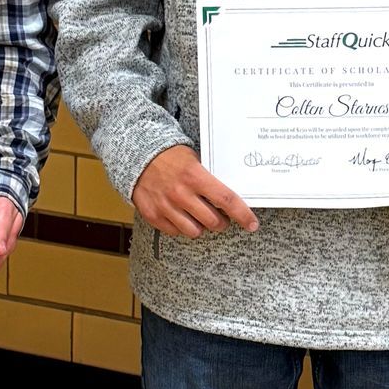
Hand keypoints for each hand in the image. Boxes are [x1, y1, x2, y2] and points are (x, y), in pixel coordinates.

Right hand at [132, 144, 258, 237]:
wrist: (137, 156)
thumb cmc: (170, 157)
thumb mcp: (194, 160)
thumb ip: (209, 180)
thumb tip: (229, 199)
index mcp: (195, 176)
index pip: (226, 200)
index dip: (243, 215)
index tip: (252, 224)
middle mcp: (181, 193)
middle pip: (213, 221)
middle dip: (221, 222)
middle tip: (220, 217)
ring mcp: (166, 206)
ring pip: (195, 232)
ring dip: (201, 227)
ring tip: (198, 216)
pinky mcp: (154, 215)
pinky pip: (176, 232)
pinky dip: (181, 227)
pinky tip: (180, 215)